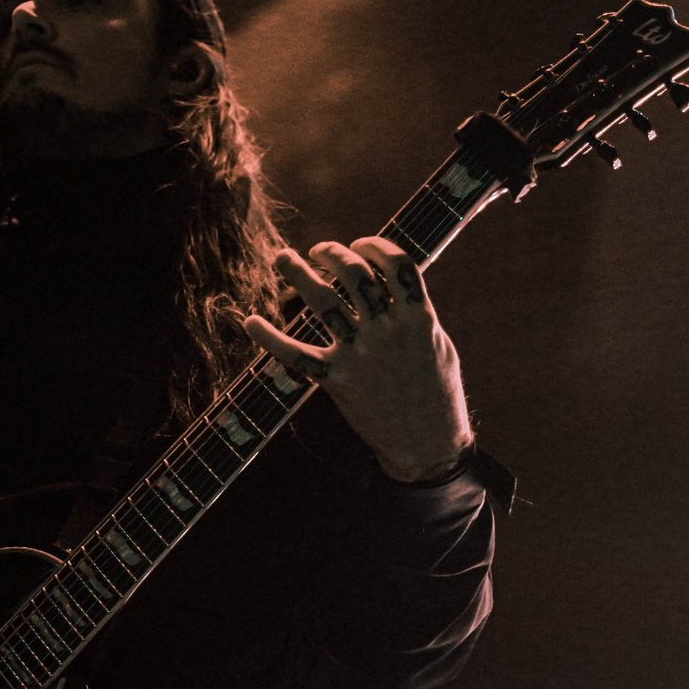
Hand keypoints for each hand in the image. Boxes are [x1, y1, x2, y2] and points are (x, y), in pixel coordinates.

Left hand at [242, 239, 472, 481]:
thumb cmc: (437, 393)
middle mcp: (388, 331)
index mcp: (419, 318)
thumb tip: (395, 286)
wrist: (428, 444)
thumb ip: (416, 314)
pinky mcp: (338, 380)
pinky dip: (270, 339)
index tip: (359, 244)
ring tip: (283, 258)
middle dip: (332, 253)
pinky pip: (297, 355)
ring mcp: (361, 354)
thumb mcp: (438, 345)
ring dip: (297, 273)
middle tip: (317, 250)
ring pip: (323, 301)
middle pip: (354, 274)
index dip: (375, 246)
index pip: (397, 265)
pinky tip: (250, 323)